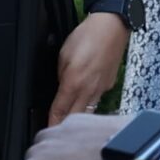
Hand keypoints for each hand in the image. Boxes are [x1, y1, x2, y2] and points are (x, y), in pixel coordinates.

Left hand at [51, 11, 128, 125]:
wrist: (111, 27)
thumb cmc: (87, 36)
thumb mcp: (64, 54)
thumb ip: (61, 74)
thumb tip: (62, 86)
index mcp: (73, 82)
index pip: (60, 110)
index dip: (52, 122)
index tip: (47, 130)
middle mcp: (88, 89)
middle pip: (75, 117)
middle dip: (65, 126)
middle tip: (56, 131)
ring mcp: (101, 88)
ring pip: (88, 111)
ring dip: (78, 117)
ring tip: (70, 122)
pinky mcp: (109, 84)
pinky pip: (97, 99)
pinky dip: (89, 103)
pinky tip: (85, 100)